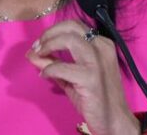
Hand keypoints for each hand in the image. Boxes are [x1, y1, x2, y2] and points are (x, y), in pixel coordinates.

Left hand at [26, 20, 139, 134]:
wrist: (114, 120)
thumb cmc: (95, 98)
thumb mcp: (71, 77)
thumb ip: (53, 63)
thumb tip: (32, 53)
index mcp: (101, 44)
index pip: (74, 26)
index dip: (53, 31)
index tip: (40, 43)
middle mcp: (102, 48)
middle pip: (71, 27)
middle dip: (49, 34)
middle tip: (37, 47)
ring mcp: (98, 62)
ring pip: (69, 39)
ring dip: (49, 45)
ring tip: (39, 55)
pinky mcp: (91, 78)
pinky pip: (62, 67)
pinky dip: (49, 69)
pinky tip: (44, 75)